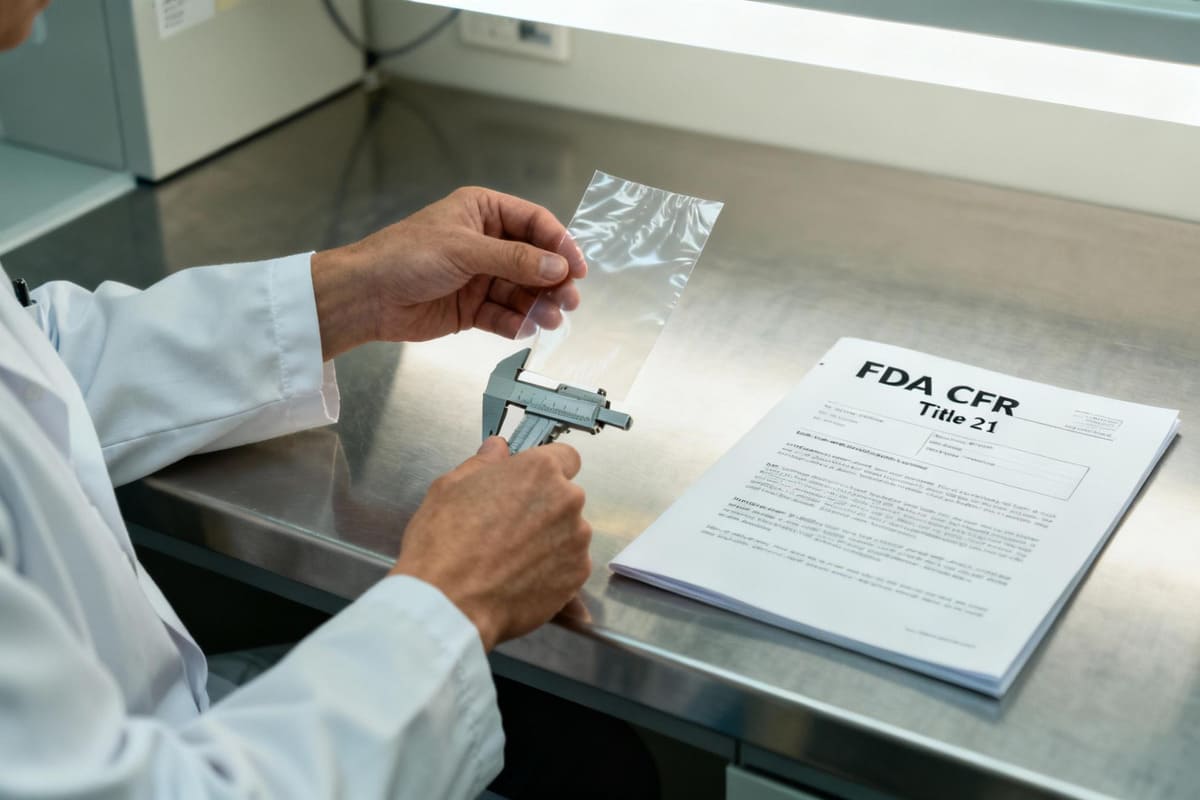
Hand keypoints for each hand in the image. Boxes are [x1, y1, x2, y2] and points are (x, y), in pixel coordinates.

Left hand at [311, 187, 585, 358]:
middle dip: (553, 280)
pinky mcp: (472, 308)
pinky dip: (516, 322)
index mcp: (483, 212)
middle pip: (534, 260)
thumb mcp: (464, 250)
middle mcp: (486, 242)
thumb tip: (557, 267)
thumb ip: (513, 259)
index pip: (534, 223)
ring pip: (522, 291)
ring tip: (551, 319)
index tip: (577, 267)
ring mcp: (480, 276)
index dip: (559, 244)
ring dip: (539, 305)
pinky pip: (503, 314)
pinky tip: (524, 328)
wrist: (366, 297)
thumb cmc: (405, 257)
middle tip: (569, 299)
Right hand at [390, 437, 591, 650]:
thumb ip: (483, 463)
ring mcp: (575, 540)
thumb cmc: (444, 543)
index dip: (546, 470)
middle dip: (544, 507)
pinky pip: (569, 565)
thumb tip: (497, 449)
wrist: (449, 603)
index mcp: (539, 471)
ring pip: (569, 532)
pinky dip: (552, 569)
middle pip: (565, 496)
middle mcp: (566, 501)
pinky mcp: (576, 576)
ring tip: (512, 557)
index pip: (565, 457)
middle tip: (509, 526)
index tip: (530, 483)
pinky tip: (521, 577)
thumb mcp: (450, 486)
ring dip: (550, 539)